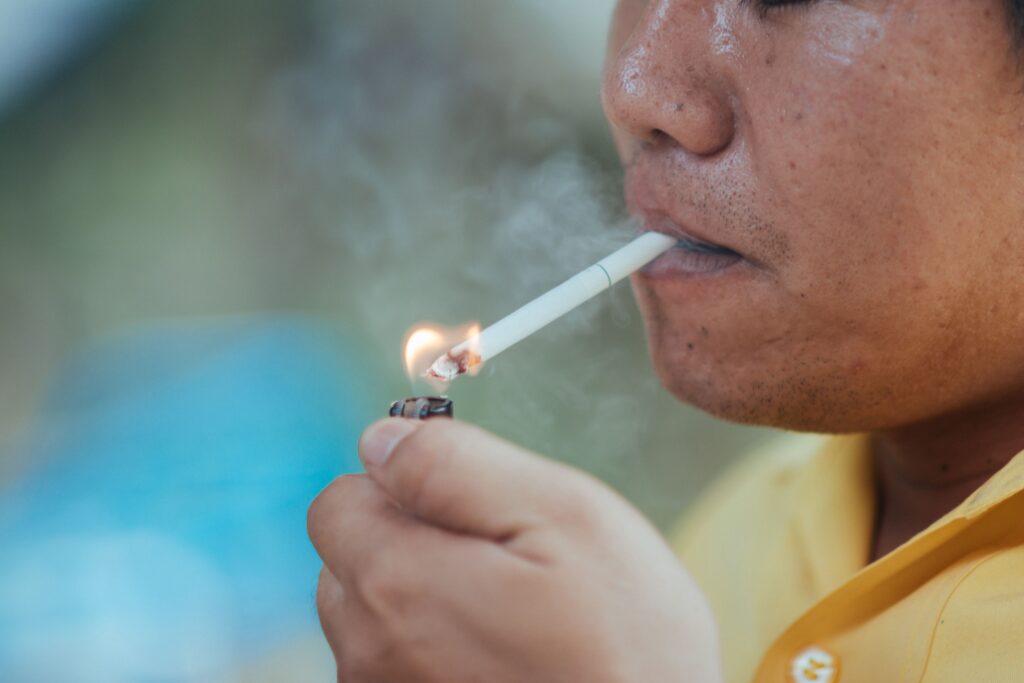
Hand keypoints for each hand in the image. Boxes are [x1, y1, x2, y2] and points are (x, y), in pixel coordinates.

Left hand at [308, 418, 721, 682]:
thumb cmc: (627, 645)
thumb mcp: (566, 515)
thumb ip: (455, 465)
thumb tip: (381, 438)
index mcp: (396, 581)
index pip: (340, 500)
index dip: (403, 487)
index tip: (469, 507)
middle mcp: (369, 650)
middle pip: (351, 560)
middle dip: (410, 543)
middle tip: (504, 563)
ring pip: (373, 617)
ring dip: (424, 601)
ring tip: (510, 618)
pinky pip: (399, 665)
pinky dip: (435, 651)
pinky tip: (502, 660)